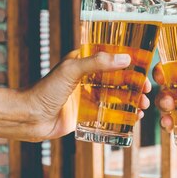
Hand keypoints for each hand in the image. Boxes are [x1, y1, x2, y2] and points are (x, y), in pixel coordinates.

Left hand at [20, 50, 151, 140]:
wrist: (30, 118)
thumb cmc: (45, 90)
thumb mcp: (72, 71)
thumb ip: (98, 63)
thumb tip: (126, 58)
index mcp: (84, 62)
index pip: (112, 58)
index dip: (130, 63)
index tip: (144, 69)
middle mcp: (88, 79)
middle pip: (119, 79)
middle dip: (135, 86)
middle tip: (147, 92)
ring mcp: (89, 97)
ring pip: (117, 98)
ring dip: (133, 101)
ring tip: (143, 107)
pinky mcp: (88, 115)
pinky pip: (110, 114)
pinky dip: (124, 116)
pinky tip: (133, 119)